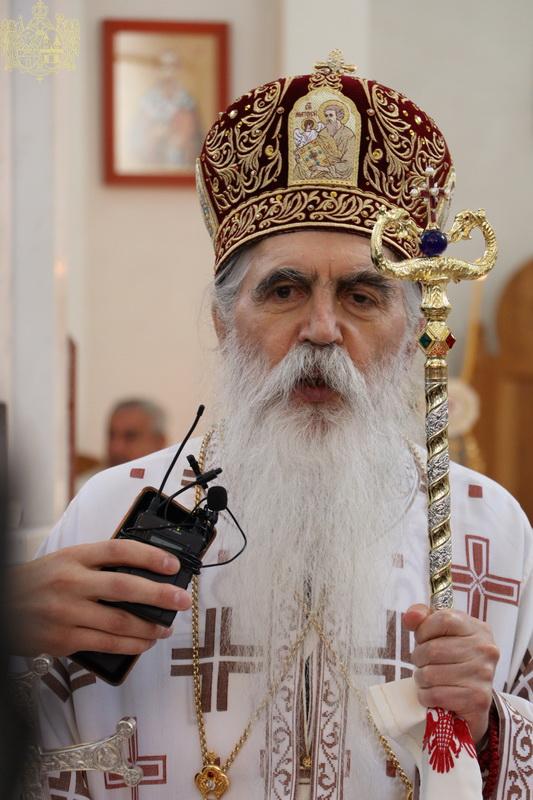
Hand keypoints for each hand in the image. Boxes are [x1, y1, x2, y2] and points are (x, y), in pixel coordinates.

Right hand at [9, 541, 190, 656]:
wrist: (3, 604)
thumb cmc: (40, 581)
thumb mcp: (66, 560)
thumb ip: (98, 563)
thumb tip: (142, 571)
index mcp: (74, 557)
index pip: (118, 550)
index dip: (150, 556)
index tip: (172, 564)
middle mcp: (71, 582)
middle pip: (124, 587)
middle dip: (159, 595)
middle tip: (182, 600)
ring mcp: (66, 613)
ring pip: (118, 622)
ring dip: (149, 627)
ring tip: (165, 628)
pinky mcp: (63, 639)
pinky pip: (105, 644)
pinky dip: (129, 645)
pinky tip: (143, 643)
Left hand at [403, 604, 499, 743]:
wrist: (474, 698)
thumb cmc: (454, 659)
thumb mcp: (442, 632)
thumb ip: (424, 617)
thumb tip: (411, 616)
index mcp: (478, 629)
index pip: (443, 619)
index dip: (424, 630)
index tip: (423, 640)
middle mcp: (485, 650)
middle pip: (433, 649)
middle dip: (418, 658)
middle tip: (422, 663)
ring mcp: (483, 675)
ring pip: (431, 674)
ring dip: (420, 678)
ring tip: (427, 678)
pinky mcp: (477, 699)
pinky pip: (435, 695)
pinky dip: (426, 696)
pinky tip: (431, 693)